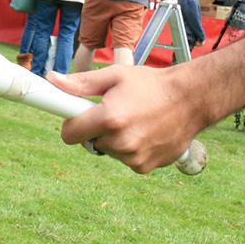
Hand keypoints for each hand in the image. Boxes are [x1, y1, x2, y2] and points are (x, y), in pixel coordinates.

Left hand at [53, 63, 205, 173]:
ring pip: (109, 151)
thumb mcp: (116, 76)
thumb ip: (81, 83)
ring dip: (115, 139)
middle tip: (115, 112)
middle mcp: (120, 142)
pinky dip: (131, 149)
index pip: (69, 134)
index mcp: (109, 118)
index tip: (76, 117)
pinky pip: (126, 159)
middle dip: (97, 129)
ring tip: (136, 120)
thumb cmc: (152, 84)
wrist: (191, 99)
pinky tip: (146, 132)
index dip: (70, 124)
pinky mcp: (144, 167)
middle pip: (90, 142)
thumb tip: (53, 79)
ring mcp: (133, 157)